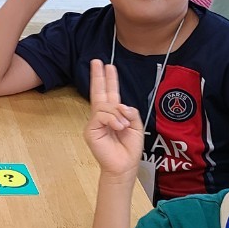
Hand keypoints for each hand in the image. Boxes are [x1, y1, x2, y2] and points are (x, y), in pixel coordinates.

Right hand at [84, 59, 143, 177]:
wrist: (124, 166)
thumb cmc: (129, 148)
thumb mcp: (137, 126)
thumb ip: (131, 112)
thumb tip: (121, 105)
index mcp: (114, 115)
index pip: (110, 94)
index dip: (109, 80)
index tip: (108, 66)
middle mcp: (102, 116)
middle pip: (99, 92)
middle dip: (98, 76)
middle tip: (96, 61)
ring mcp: (95, 123)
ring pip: (105, 106)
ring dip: (118, 114)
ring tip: (124, 126)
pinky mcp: (91, 130)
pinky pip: (102, 116)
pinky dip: (113, 120)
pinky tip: (118, 127)